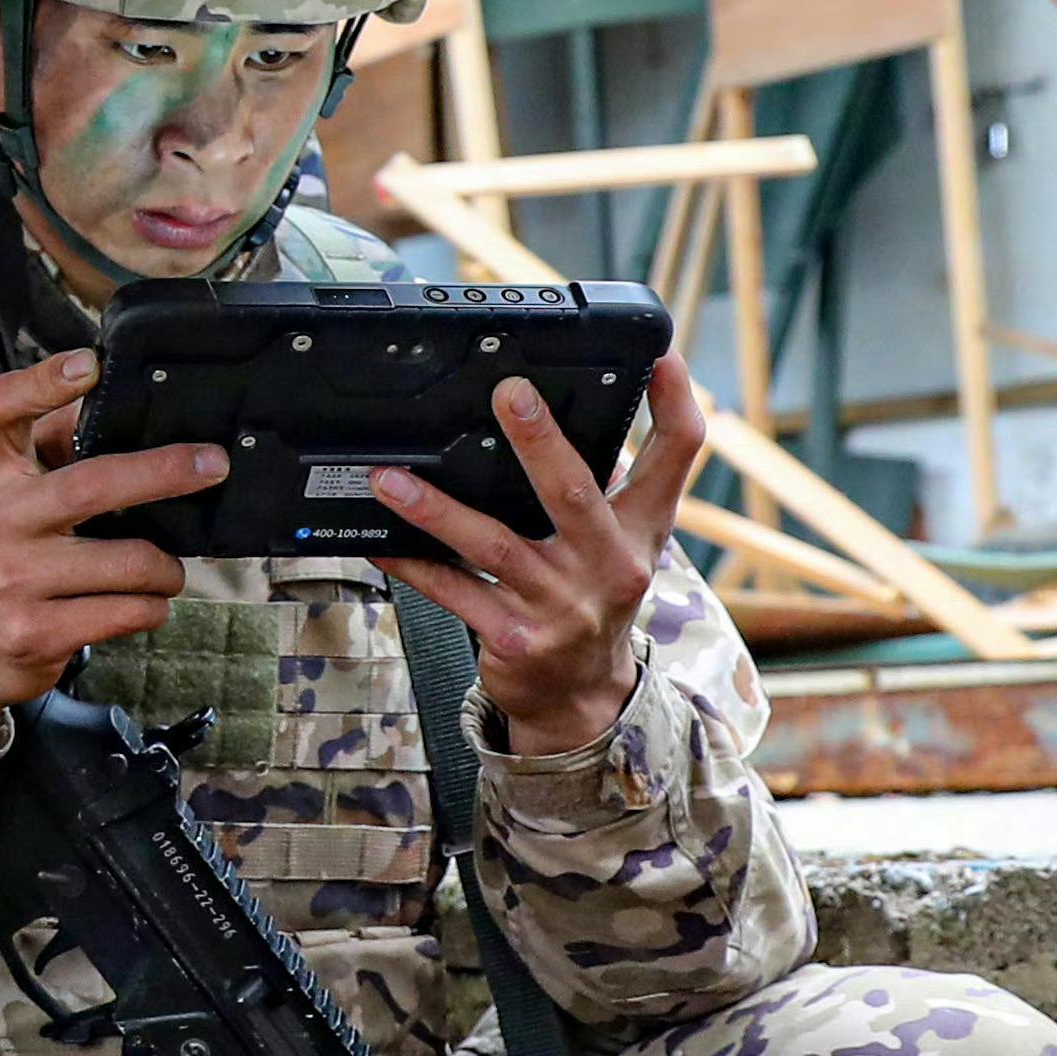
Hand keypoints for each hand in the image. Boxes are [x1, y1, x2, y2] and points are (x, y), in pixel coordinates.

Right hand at [0, 351, 222, 728]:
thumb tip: (112, 393)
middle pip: (91, 484)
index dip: (42, 382)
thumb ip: (51, 441)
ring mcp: (12, 580)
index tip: (88, 364)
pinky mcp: (37, 632)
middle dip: (165, 472)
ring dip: (167, 568)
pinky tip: (142, 603)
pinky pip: (130, 612)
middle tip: (212, 465)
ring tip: (164, 569)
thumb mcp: (7, 489)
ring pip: (131, 562)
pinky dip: (152, 606)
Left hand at [371, 358, 707, 758]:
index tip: (662, 356)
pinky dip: (413, 564)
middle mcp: (610, 565)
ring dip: (438, 509)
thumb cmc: (591, 596)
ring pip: (496, 545)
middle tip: (510, 394)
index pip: (676, 457)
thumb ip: (601, 484)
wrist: (582, 698)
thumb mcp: (618, 542)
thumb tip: (557, 409)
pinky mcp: (516, 638)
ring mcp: (562, 604)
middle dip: (541, 441)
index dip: (673, 404)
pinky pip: (454, 592)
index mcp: (642, 530)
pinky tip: (380, 539)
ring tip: (392, 478)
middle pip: (576, 492)